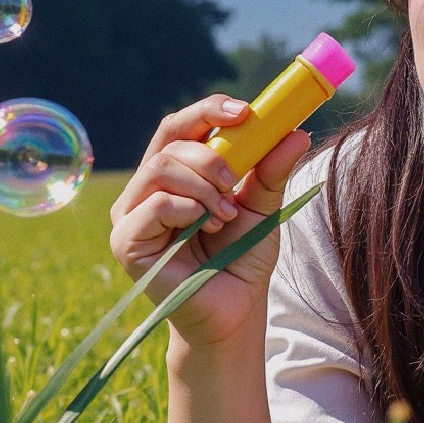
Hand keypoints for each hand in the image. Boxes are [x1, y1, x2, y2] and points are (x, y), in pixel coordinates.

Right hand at [108, 94, 312, 348]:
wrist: (233, 312)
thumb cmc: (242, 258)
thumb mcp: (262, 207)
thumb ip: (272, 171)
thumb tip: (297, 133)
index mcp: (175, 173)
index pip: (181, 126)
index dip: (209, 110)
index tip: (246, 112)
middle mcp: (146, 189)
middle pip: (170, 141)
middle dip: (211, 156)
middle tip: (235, 185)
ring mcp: (132, 215)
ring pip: (160, 168)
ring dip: (202, 186)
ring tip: (225, 215)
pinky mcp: (126, 242)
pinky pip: (153, 205)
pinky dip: (187, 209)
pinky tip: (205, 227)